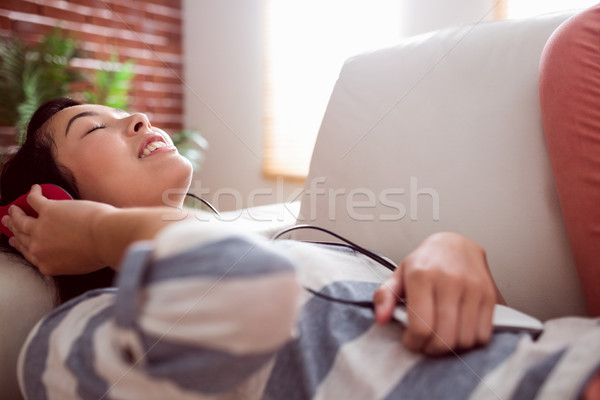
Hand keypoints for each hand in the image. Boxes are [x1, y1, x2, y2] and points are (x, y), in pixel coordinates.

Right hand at [1, 184, 114, 275]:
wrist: (106, 238)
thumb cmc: (101, 252)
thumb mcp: (78, 265)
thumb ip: (66, 260)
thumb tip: (67, 252)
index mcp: (47, 265)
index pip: (28, 254)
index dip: (20, 245)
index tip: (15, 240)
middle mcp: (39, 249)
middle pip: (22, 236)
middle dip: (13, 229)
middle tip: (8, 222)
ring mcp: (40, 229)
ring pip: (21, 220)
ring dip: (16, 212)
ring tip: (14, 207)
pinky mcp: (48, 210)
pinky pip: (33, 200)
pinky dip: (32, 193)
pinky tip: (34, 189)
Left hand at [373, 232, 499, 354]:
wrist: (456, 245)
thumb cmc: (425, 263)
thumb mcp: (399, 274)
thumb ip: (384, 296)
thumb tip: (381, 318)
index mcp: (422, 275)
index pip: (421, 326)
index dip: (414, 342)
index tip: (410, 340)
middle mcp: (449, 281)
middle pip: (444, 338)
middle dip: (431, 349)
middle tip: (425, 343)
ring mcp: (472, 288)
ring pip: (464, 339)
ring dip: (452, 348)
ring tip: (441, 337)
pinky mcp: (489, 296)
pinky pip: (483, 335)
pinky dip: (471, 342)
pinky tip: (459, 332)